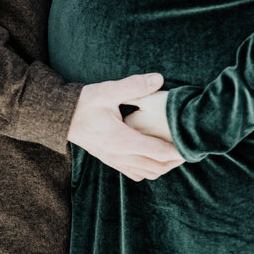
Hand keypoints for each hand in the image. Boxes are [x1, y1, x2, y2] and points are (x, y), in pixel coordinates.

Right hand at [67, 73, 184, 181]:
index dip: (176, 152)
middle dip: (174, 162)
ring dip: (163, 167)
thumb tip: (159, 79)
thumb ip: (134, 85)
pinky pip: (135, 174)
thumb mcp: (108, 91)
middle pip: (155, 167)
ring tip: (176, 155)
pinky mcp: (110, 161)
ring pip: (146, 174)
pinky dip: (149, 170)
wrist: (62, 118)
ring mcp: (114, 161)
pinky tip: (154, 159)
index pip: (156, 152)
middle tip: (189, 150)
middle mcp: (119, 156)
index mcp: (121, 140)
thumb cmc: (84, 103)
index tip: (191, 147)